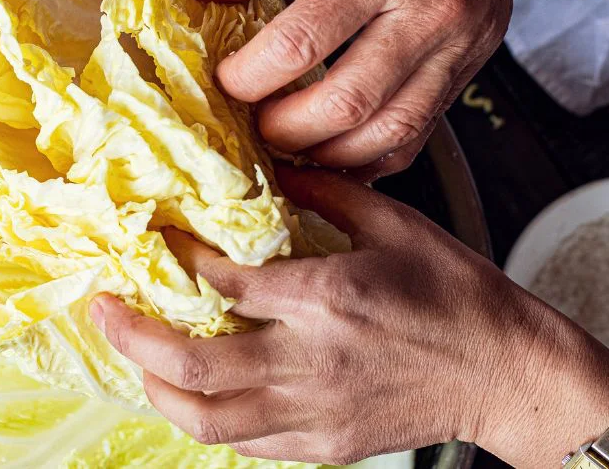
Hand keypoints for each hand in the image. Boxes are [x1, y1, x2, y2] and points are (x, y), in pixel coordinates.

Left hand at [90, 165, 563, 464]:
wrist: (506, 372)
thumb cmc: (457, 294)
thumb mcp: (395, 224)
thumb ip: (326, 191)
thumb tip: (273, 168)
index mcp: (328, 298)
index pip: (224, 282)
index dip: (178, 259)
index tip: (156, 240)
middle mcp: (311, 362)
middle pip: (194, 365)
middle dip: (133, 336)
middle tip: (103, 306)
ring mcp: (313, 414)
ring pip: (205, 420)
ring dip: (155, 386)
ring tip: (132, 354)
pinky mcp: (323, 447)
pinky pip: (243, 442)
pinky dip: (205, 417)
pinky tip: (191, 390)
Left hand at [181, 0, 552, 178]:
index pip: (301, 43)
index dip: (249, 75)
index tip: (224, 81)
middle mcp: (428, 9)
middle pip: (348, 104)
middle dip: (285, 129)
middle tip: (252, 122)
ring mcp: (460, 39)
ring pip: (392, 132)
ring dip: (331, 154)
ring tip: (290, 143)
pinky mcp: (475, 55)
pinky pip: (424, 127)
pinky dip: (376, 151)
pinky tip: (341, 146)